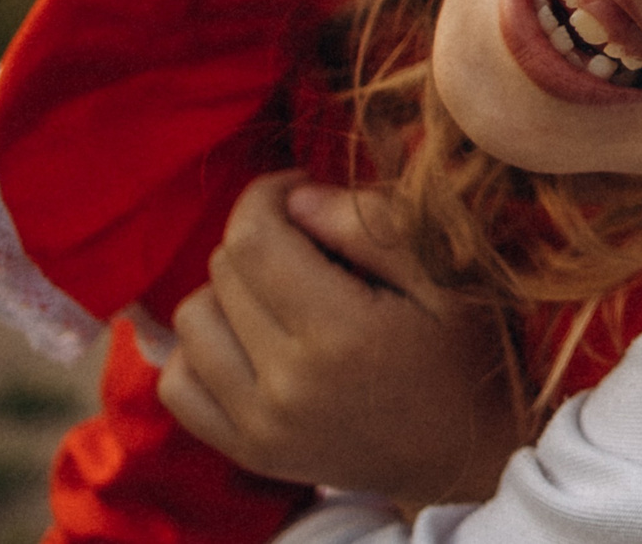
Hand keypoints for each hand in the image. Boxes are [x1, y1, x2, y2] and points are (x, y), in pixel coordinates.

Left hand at [158, 171, 528, 510]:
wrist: (464, 452)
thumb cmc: (463, 352)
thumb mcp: (445, 276)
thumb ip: (374, 225)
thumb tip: (296, 198)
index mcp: (340, 334)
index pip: (253, 239)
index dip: (265, 195)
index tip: (300, 189)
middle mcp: (287, 385)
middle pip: (223, 273)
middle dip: (260, 238)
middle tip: (310, 241)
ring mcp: (258, 425)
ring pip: (191, 321)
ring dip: (227, 290)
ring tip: (279, 290)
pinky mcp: (245, 451)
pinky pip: (177, 384)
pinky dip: (200, 349)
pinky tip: (247, 336)